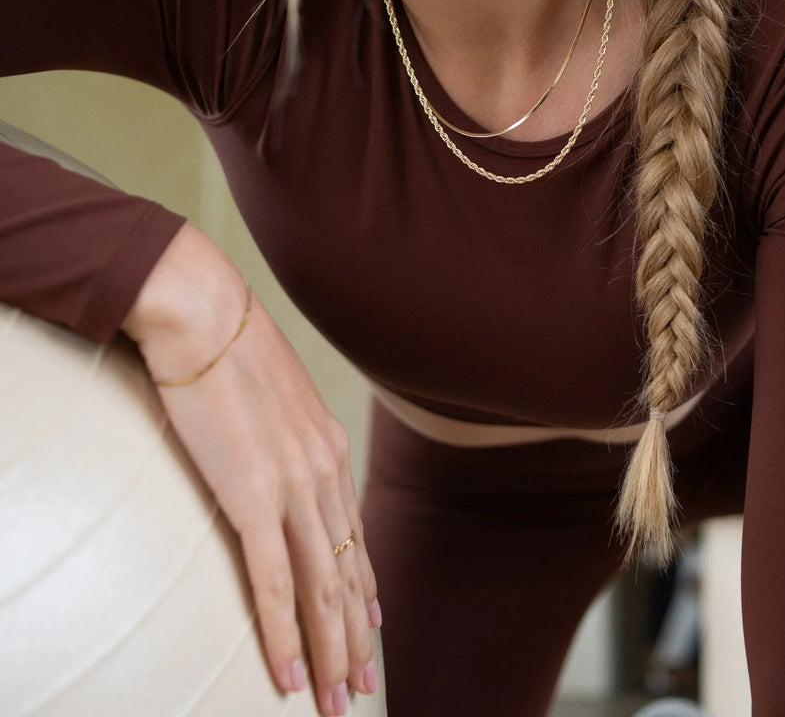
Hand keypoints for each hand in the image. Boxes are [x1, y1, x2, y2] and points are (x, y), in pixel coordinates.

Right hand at [123, 225, 379, 716]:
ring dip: (331, 649)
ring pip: (321, 587)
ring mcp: (293, 487)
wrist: (205, 312)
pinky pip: (273, 582)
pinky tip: (290, 674)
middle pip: (346, 570)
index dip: (364, 582)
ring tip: (339, 698)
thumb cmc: (229, 347)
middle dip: (356, 635)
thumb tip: (269, 450)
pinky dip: (283, 634)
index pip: (352, 533)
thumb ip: (281, 432)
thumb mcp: (271, 394)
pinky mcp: (253, 496)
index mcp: (328, 447)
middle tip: (363, 685)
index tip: (374, 619)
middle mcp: (322, 472)